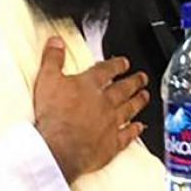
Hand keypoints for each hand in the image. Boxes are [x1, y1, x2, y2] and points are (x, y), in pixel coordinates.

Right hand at [33, 37, 149, 181]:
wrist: (59, 148)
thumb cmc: (53, 116)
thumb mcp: (46, 80)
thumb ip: (52, 59)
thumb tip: (56, 41)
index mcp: (89, 85)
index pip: (106, 70)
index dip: (116, 64)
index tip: (124, 62)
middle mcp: (104, 102)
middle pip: (123, 88)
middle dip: (134, 81)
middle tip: (142, 78)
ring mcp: (111, 122)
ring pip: (129, 108)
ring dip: (138, 101)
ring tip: (145, 96)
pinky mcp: (112, 143)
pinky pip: (128, 135)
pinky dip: (135, 130)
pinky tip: (140, 127)